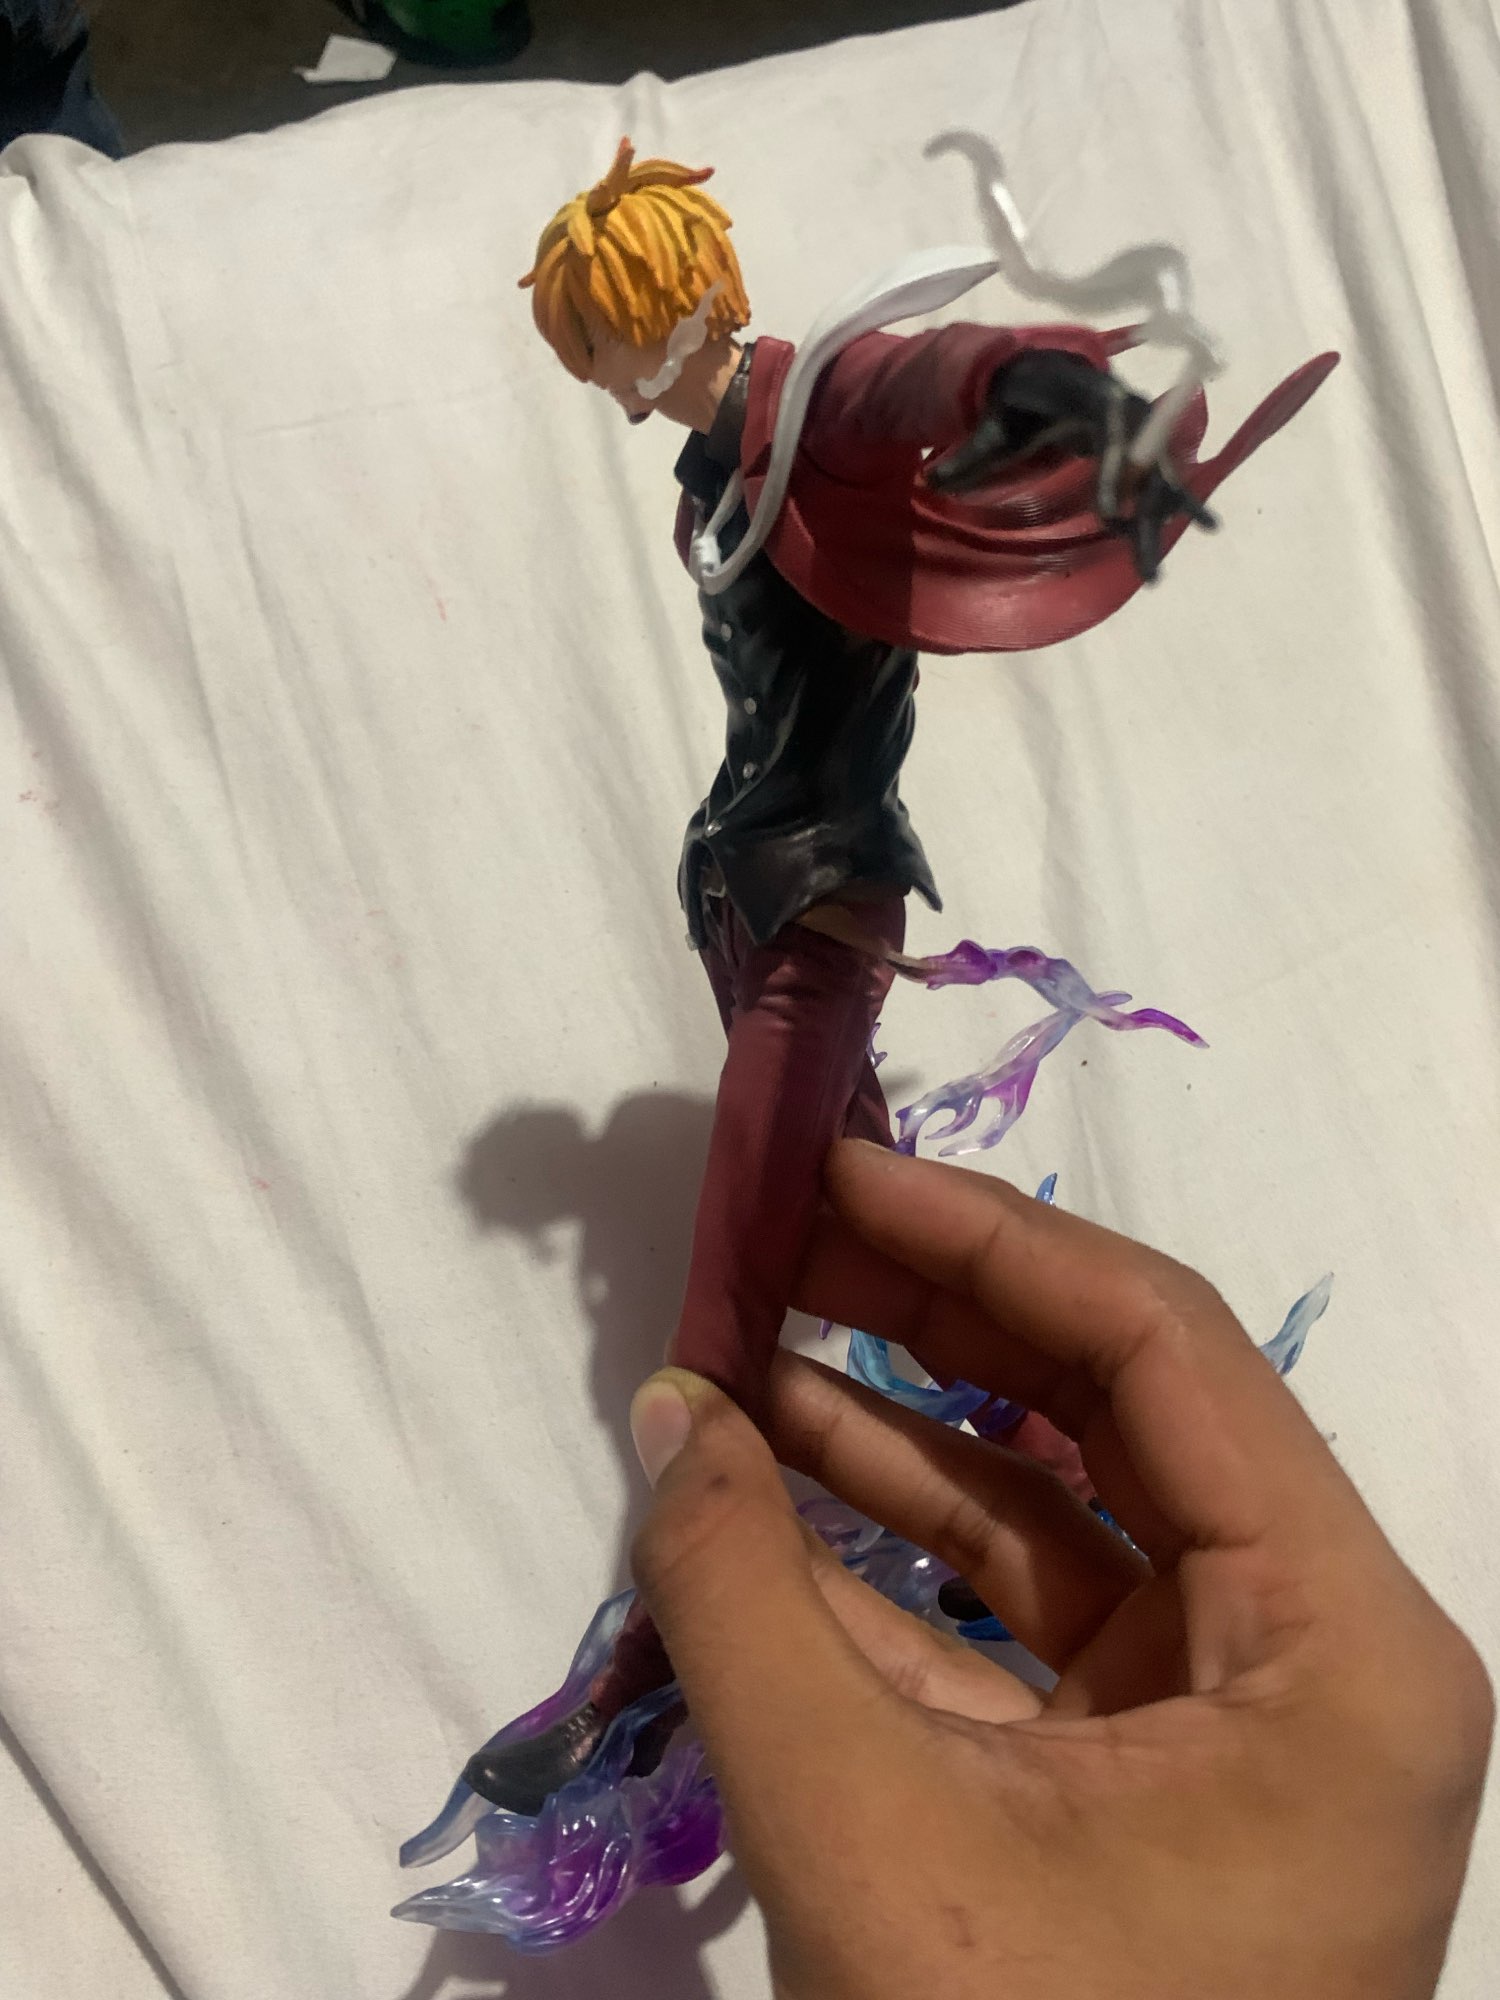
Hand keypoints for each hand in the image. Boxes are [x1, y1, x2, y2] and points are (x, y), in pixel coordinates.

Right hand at [629, 1140, 1491, 1999]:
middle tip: (780, 1235)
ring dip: (896, 1436)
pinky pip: (1019, 1628)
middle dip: (934, 1318)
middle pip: (1113, 1415)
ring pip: (1058, 1519)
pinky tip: (767, 1494)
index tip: (840, 1171)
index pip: (1162, 1352)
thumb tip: (662, 1409)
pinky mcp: (1146, 1787)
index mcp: (1342, 1639)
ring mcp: (1231, 1723)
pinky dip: (894, 1560)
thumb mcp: (869, 1835)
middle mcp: (1317, 1653)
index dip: (988, 1240)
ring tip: (743, 1349)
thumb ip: (741, 1600)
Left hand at [924, 347, 1216, 582]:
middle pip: (1146, 459)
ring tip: (1156, 574)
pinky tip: (1210, 525)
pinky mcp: (1143, 449)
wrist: (1046, 373)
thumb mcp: (992, 422)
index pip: (1114, 430)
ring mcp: (1140, 430)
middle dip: (1145, 508)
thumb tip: (930, 480)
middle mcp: (1127, 408)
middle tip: (1136, 550)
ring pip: (1159, 478)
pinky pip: (1165, 480)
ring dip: (1159, 522)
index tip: (1112, 512)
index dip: (1117, 470)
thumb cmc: (1018, 398)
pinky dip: (1181, 503)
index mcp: (1092, 394)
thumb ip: (967, 453)